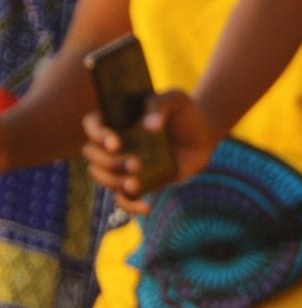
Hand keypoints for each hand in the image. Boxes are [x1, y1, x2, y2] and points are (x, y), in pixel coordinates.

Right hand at [80, 91, 212, 213]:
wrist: (202, 135)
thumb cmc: (184, 113)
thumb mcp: (175, 100)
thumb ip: (159, 105)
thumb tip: (150, 126)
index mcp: (116, 118)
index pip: (92, 124)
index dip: (97, 134)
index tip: (116, 142)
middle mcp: (112, 143)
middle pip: (92, 155)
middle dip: (109, 162)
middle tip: (136, 163)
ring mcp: (121, 164)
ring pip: (102, 177)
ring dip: (114, 182)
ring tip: (136, 183)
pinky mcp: (136, 181)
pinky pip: (123, 199)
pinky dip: (131, 205)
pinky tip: (148, 207)